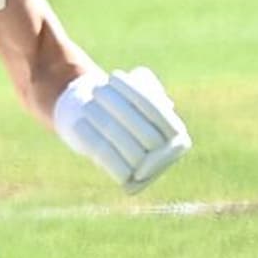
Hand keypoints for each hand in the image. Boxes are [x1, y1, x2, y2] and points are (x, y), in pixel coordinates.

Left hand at [53, 67, 191, 193]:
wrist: (107, 135)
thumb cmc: (125, 107)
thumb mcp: (140, 91)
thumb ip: (147, 86)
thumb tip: (146, 84)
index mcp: (179, 135)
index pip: (157, 111)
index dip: (134, 92)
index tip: (113, 75)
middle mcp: (169, 157)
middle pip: (142, 130)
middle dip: (117, 106)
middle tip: (95, 89)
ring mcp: (148, 172)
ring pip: (125, 145)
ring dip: (103, 122)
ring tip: (86, 103)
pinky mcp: (126, 182)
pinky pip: (109, 159)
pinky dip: (93, 140)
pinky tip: (79, 124)